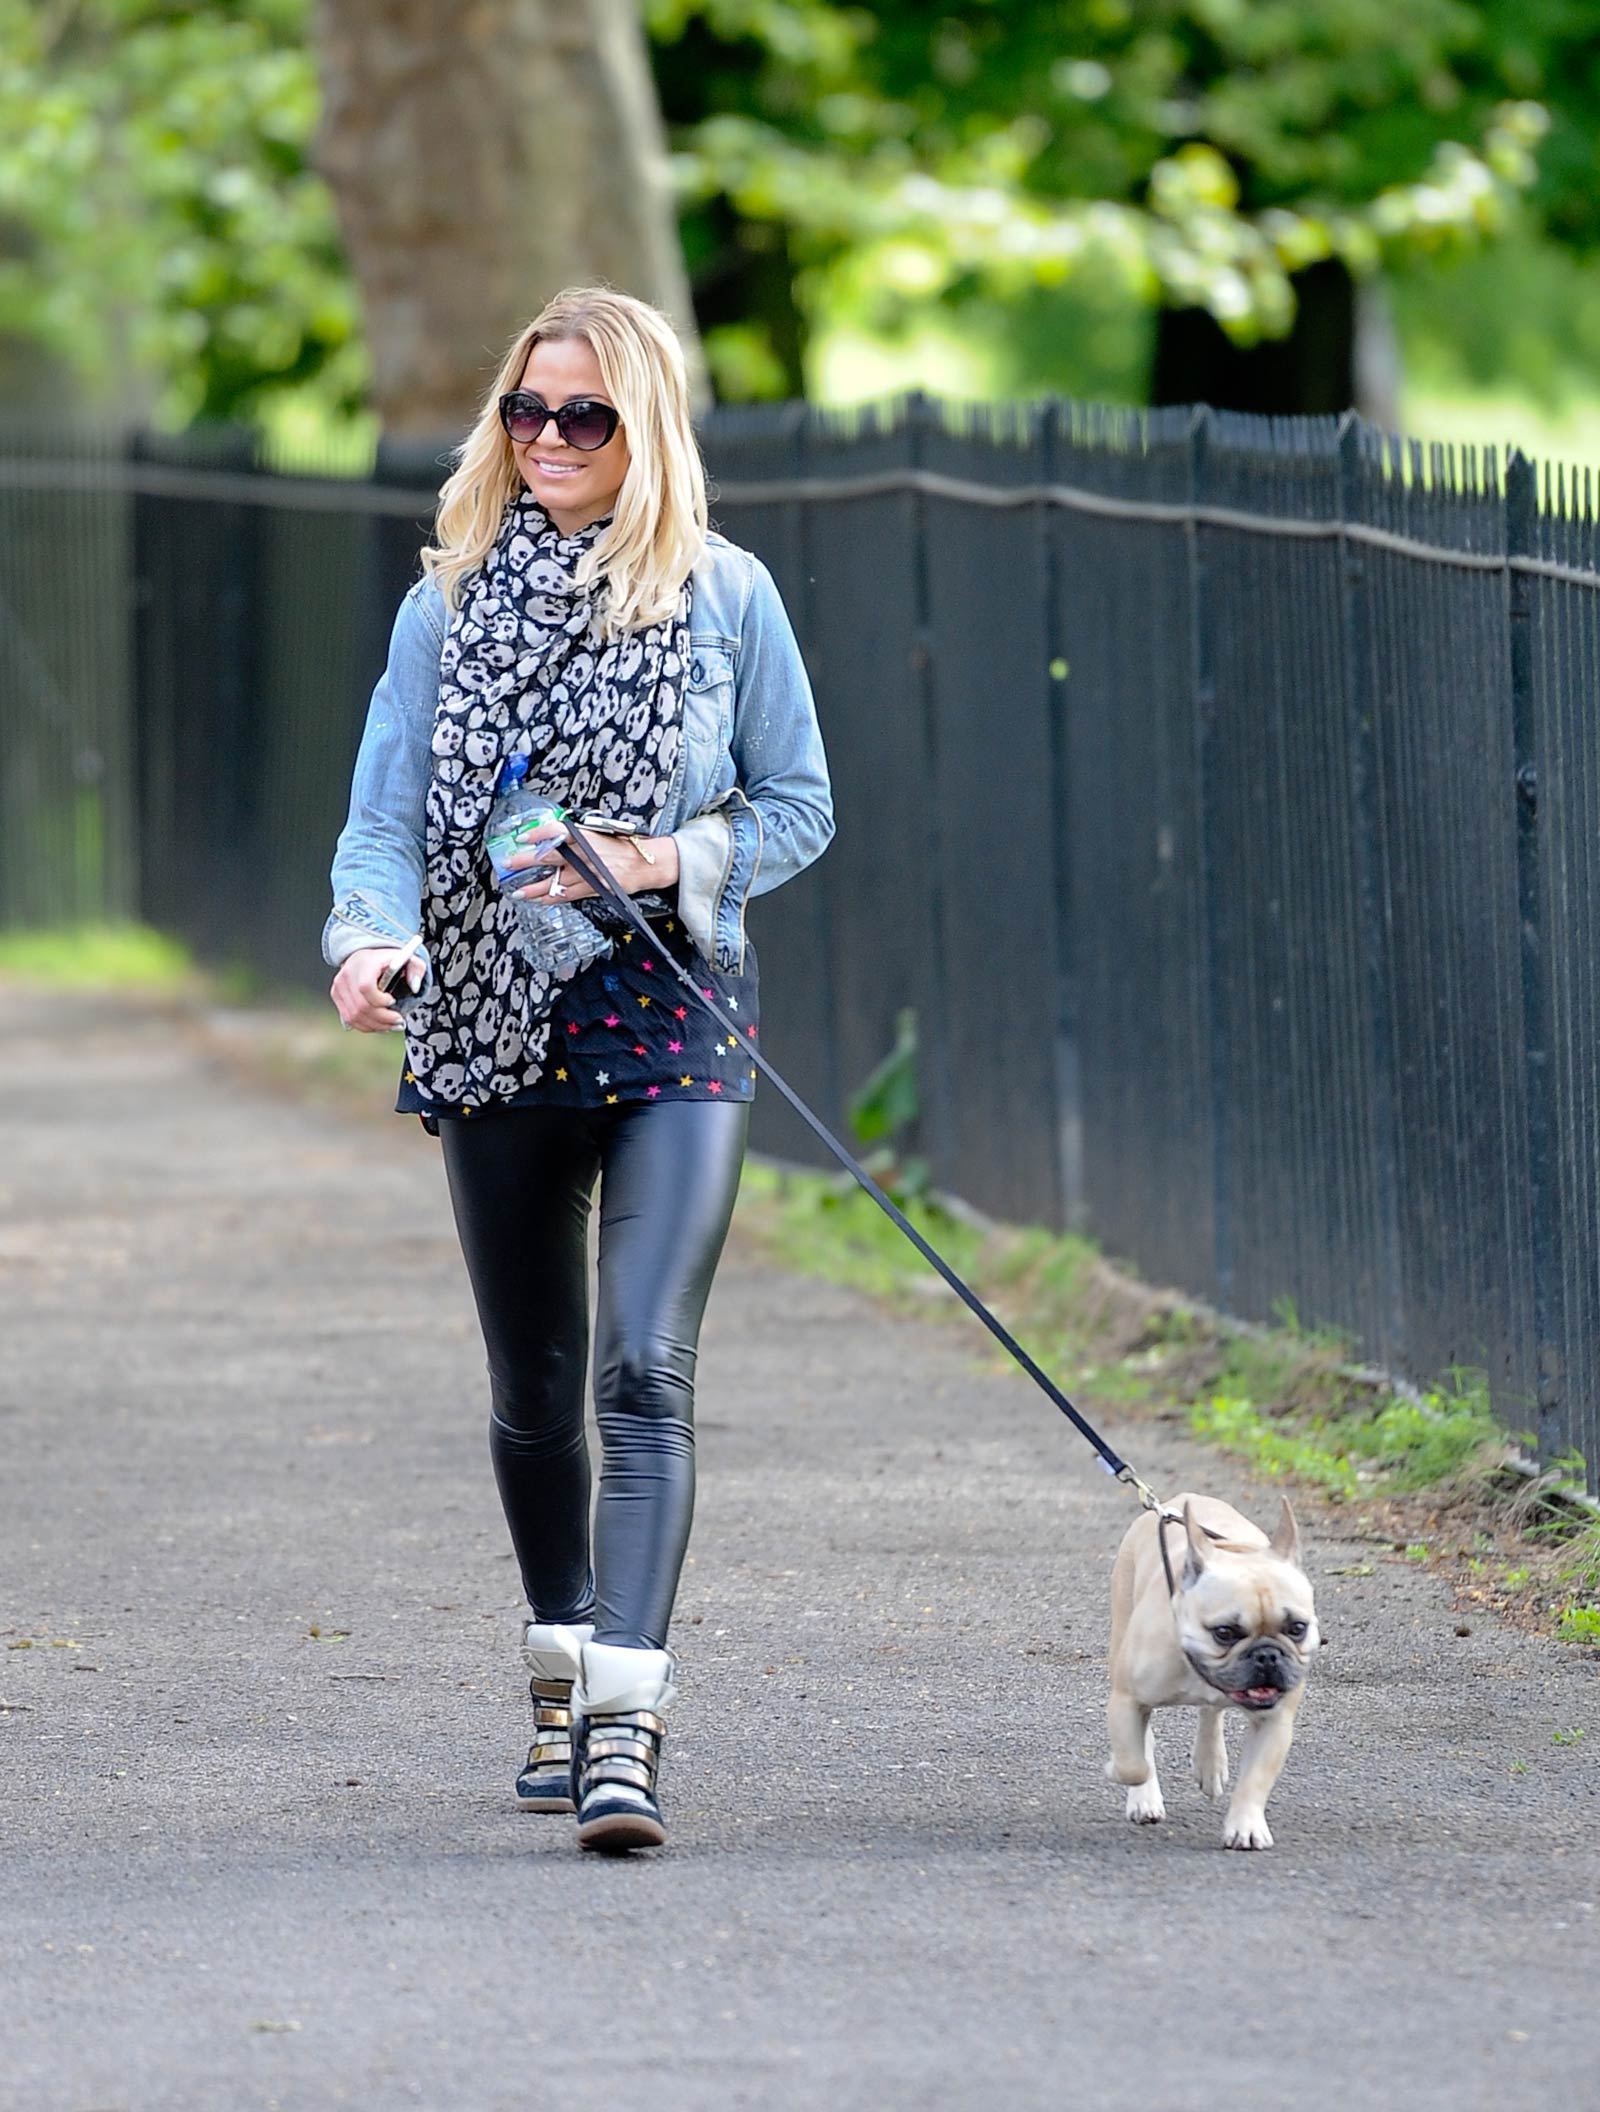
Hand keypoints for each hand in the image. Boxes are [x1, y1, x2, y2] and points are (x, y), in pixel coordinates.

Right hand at [330, 945, 423, 1032]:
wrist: (366, 957)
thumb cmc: (387, 960)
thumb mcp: (408, 959)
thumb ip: (416, 969)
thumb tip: (415, 987)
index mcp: (364, 963)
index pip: (366, 987)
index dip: (380, 1000)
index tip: (393, 1001)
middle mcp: (347, 974)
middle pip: (361, 1006)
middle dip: (383, 1019)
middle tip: (399, 1021)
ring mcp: (339, 986)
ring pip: (355, 1016)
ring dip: (376, 1025)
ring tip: (392, 1025)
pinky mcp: (336, 995)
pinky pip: (349, 1018)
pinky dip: (366, 1026)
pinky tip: (380, 1024)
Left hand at [502, 821, 679, 903]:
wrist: (648, 864)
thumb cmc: (625, 846)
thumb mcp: (601, 833)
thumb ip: (577, 837)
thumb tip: (553, 838)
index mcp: (587, 836)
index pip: (558, 832)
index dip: (538, 834)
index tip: (522, 837)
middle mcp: (587, 854)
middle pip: (551, 857)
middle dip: (527, 861)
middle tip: (509, 863)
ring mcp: (590, 873)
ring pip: (556, 881)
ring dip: (534, 888)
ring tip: (517, 892)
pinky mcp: (595, 888)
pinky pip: (569, 895)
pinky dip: (553, 897)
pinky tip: (539, 900)